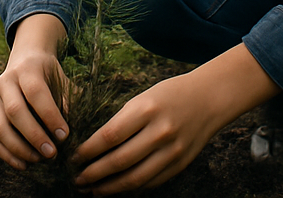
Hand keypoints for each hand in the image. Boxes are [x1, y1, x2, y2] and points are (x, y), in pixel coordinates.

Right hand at [0, 15, 70, 169]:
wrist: (25, 58)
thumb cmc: (49, 73)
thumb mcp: (60, 77)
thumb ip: (68, 97)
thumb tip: (73, 125)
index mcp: (27, 69)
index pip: (36, 93)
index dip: (50, 116)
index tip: (64, 135)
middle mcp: (6, 81)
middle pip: (15, 111)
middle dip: (34, 136)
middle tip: (52, 153)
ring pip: (0, 127)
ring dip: (19, 148)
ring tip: (38, 160)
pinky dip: (6, 154)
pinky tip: (23, 164)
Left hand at [71, 43, 278, 194]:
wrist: (208, 99)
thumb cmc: (169, 95)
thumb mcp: (143, 98)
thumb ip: (122, 121)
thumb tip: (93, 148)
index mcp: (147, 109)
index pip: (110, 136)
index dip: (89, 151)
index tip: (74, 158)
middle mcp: (160, 131)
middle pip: (119, 161)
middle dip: (94, 174)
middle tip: (78, 179)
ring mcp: (171, 151)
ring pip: (134, 179)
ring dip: (109, 188)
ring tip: (93, 190)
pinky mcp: (179, 164)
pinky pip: (150, 182)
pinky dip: (131, 188)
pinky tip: (117, 188)